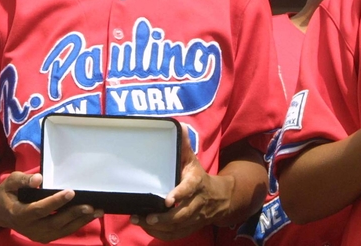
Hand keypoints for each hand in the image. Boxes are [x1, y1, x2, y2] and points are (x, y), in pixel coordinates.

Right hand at [0, 172, 101, 241]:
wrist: (0, 211)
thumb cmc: (8, 193)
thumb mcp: (10, 182)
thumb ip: (23, 180)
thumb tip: (39, 179)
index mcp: (19, 214)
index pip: (39, 209)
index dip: (55, 202)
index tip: (71, 192)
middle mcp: (29, 228)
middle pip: (54, 223)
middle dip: (73, 214)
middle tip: (90, 206)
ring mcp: (37, 235)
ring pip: (61, 230)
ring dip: (80, 222)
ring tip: (97, 212)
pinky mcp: (44, 237)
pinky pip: (62, 232)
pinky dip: (77, 224)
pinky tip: (90, 216)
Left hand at [130, 126, 232, 240]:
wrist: (220, 198)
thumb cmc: (199, 176)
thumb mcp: (192, 160)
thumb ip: (184, 146)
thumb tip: (180, 126)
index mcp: (197, 183)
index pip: (189, 189)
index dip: (179, 195)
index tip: (167, 200)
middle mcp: (197, 202)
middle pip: (182, 214)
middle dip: (164, 218)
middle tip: (146, 217)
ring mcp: (194, 217)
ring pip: (178, 226)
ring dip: (159, 227)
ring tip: (140, 221)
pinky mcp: (190, 227)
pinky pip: (176, 235)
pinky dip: (162, 235)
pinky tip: (148, 229)